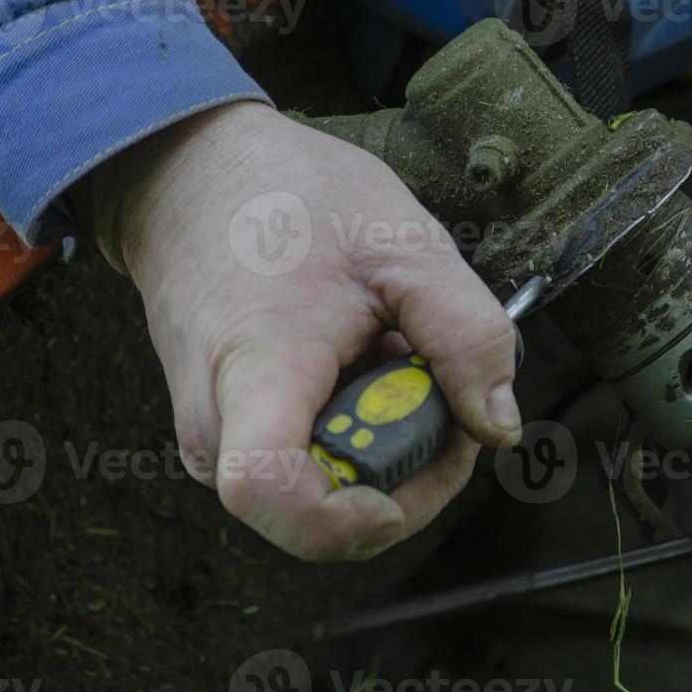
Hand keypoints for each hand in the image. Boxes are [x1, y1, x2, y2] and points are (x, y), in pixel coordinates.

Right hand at [82, 101, 520, 560]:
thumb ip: (467, 334)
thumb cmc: (289, 196)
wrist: (191, 174)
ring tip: (397, 357)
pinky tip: (365, 365)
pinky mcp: (222, 432)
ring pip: (319, 496)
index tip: (410, 472)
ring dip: (385, 446)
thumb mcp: (404, 242)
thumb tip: (499, 427)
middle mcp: (216, 425)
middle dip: (406, 471)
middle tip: (443, 389)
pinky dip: (355, 431)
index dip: (351, 518)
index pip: (270, 494)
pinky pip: (303, 466)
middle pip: (318, 515)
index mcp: (255, 371)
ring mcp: (211, 435)